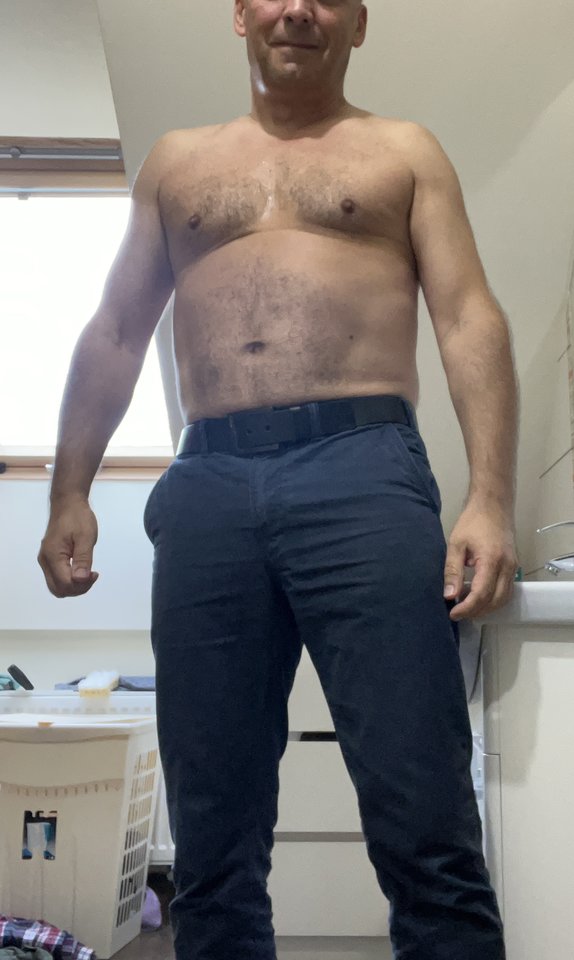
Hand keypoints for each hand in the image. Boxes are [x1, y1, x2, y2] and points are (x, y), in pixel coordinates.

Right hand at [38, 498, 99, 597]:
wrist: (67, 503)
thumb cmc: (77, 517)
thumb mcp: (85, 537)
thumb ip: (83, 559)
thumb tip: (81, 580)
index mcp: (53, 556)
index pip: (65, 584)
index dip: (82, 585)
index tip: (95, 573)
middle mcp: (45, 560)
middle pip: (58, 589)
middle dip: (77, 589)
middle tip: (91, 575)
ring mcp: (45, 560)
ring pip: (56, 586)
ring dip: (73, 586)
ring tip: (87, 573)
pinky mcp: (49, 558)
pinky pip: (57, 577)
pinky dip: (69, 579)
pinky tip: (80, 569)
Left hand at [443, 502, 518, 620]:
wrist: (493, 504)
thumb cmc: (473, 521)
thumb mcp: (456, 543)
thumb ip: (452, 570)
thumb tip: (449, 595)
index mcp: (492, 560)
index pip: (481, 594)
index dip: (467, 608)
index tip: (452, 613)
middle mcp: (507, 567)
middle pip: (495, 601)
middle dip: (476, 611)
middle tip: (458, 612)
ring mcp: (513, 567)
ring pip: (503, 598)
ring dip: (486, 607)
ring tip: (467, 607)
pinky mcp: (514, 566)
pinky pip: (507, 590)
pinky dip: (494, 599)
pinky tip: (478, 597)